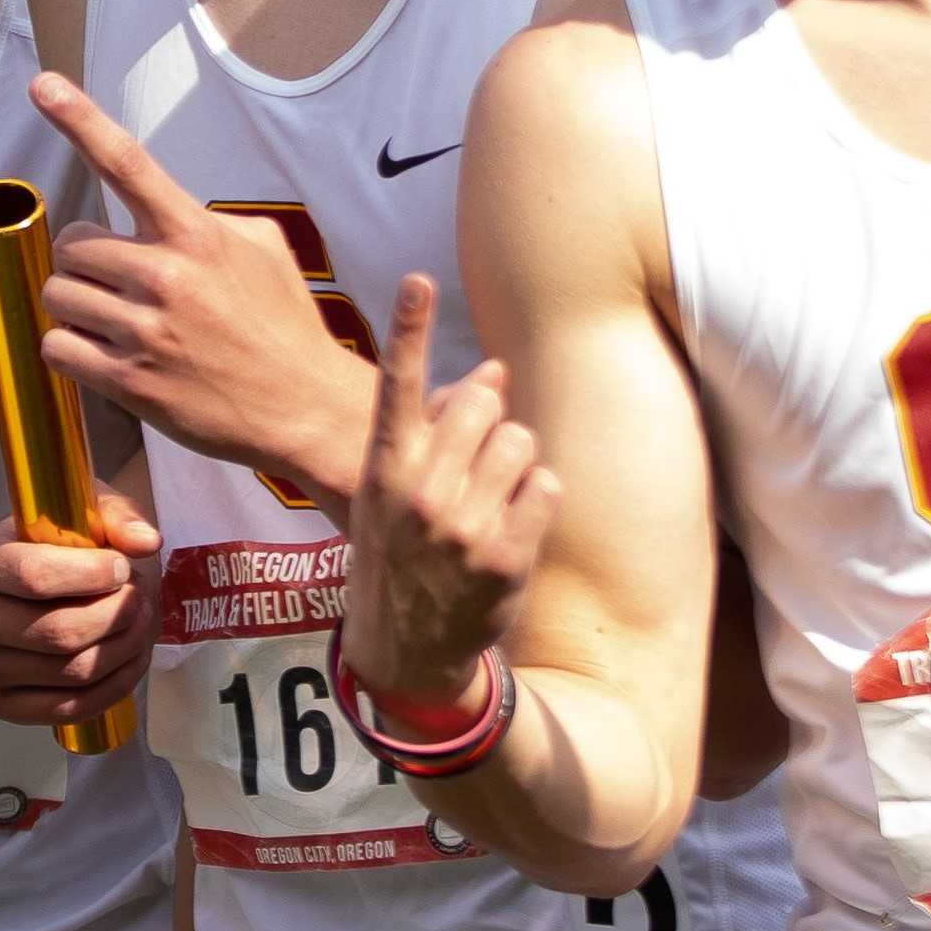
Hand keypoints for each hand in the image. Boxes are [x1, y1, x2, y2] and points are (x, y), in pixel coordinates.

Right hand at [0, 492, 162, 726]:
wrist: (39, 586)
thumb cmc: (62, 544)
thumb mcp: (86, 512)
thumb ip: (117, 516)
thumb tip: (145, 542)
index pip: (33, 577)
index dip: (90, 575)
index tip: (123, 567)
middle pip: (57, 632)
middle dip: (116, 616)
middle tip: (140, 600)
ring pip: (71, 671)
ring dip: (124, 650)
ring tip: (140, 624)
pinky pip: (69, 709)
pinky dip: (114, 687)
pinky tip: (131, 660)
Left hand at [30, 75, 381, 499]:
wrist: (305, 409)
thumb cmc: (284, 325)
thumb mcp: (266, 249)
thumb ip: (207, 221)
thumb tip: (165, 210)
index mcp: (197, 235)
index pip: (128, 163)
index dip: (80, 119)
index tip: (43, 85)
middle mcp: (166, 275)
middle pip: (72, 244)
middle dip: (88, 263)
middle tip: (120, 285)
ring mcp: (145, 331)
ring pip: (58, 295)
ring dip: (77, 307)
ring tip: (119, 323)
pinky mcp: (129, 382)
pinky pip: (58, 347)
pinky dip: (71, 349)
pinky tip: (106, 354)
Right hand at [333, 280, 543, 715]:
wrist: (405, 651)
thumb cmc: (403, 556)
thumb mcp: (396, 493)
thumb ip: (438, 431)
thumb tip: (495, 369)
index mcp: (384, 470)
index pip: (398, 387)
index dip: (410, 328)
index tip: (420, 279)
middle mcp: (417, 493)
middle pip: (486, 405)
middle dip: (494, 422)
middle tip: (479, 465)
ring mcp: (459, 526)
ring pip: (522, 442)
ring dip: (519, 464)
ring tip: (494, 502)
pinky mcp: (502, 556)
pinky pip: (546, 485)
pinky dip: (539, 498)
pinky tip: (515, 526)